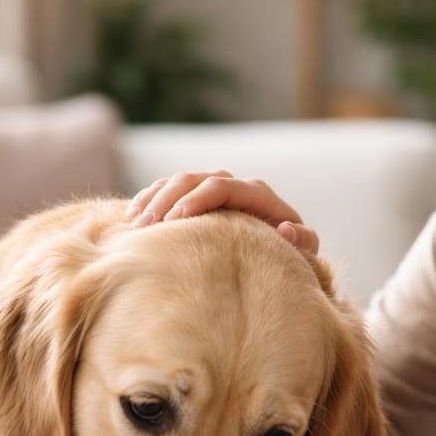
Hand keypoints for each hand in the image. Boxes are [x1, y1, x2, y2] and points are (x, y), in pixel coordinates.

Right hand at [127, 170, 319, 252]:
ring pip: (176, 182)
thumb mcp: (303, 253)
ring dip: (153, 200)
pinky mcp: (195, 196)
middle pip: (193, 179)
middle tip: (147, 227)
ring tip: (136, 225)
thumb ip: (303, 241)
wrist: (279, 254)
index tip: (176, 221)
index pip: (222, 186)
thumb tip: (286, 229)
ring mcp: (212, 187)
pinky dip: (148, 199)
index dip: (197, 200)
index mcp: (258, 194)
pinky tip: (132, 216)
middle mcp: (233, 184)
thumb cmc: (291, 256)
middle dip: (167, 200)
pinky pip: (166, 189)